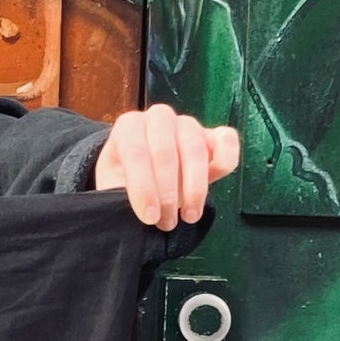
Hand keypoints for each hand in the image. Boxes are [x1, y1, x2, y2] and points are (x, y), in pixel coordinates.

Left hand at [93, 104, 239, 228]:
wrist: (145, 175)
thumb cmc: (125, 181)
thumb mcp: (112, 187)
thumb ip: (116, 194)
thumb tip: (122, 210)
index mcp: (129, 126)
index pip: (135, 153)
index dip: (143, 187)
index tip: (148, 217)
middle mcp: (159, 118)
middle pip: (165, 151)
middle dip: (167, 192)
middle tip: (166, 222)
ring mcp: (188, 124)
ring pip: (195, 148)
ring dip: (194, 187)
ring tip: (189, 216)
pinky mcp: (213, 135)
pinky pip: (225, 139)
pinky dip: (227, 156)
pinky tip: (218, 178)